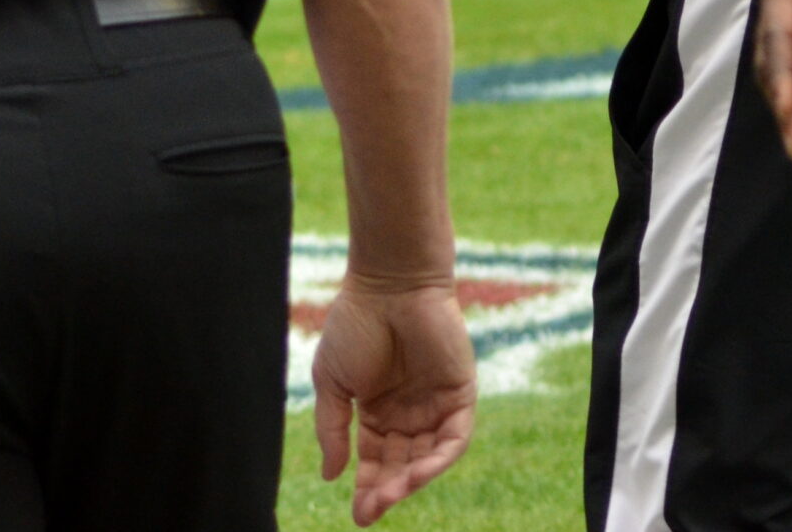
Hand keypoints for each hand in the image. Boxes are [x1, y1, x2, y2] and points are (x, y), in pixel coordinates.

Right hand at [312, 274, 476, 525]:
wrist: (389, 283)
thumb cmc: (355, 324)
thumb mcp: (332, 382)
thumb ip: (333, 430)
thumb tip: (331, 477)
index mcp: (377, 411)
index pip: (375, 460)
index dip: (367, 487)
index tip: (358, 515)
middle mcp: (408, 412)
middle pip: (401, 464)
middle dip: (387, 490)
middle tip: (371, 510)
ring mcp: (435, 403)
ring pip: (428, 457)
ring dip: (411, 480)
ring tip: (390, 494)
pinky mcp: (460, 392)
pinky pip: (455, 437)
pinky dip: (439, 459)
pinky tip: (418, 473)